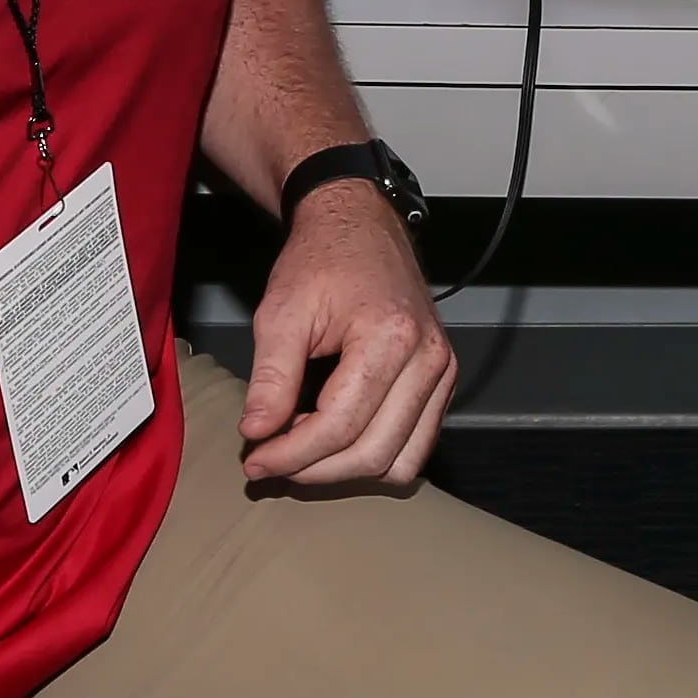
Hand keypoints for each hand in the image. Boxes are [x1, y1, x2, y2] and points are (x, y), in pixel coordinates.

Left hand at [239, 182, 455, 489]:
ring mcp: (442, 371)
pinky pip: (415, 446)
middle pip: (372, 453)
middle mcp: (429, 359)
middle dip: (314, 470)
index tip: (255, 460)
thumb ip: (271, 377)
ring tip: (302, 450)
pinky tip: (334, 438)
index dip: (292, 454)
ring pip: (399, 461)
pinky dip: (373, 455)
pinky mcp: (442, 380)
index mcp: (391, 337)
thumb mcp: (281, 312)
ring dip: (345, 470)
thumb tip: (258, 435)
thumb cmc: (322, 259)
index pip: (340, 425)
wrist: (359, 226)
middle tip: (270, 462)